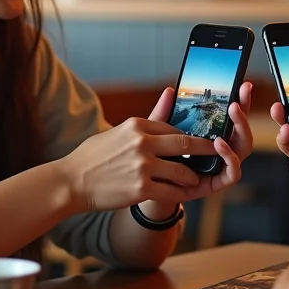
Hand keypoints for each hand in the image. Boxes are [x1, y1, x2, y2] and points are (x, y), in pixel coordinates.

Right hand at [59, 99, 219, 213]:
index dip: (189, 137)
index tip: (200, 142)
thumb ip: (148, 118)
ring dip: (192, 176)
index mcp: (137, 126)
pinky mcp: (140, 188)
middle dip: (205, 150)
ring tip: (195, 179)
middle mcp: (141, 143)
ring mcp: (142, 166)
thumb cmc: (93, 156)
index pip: (173, 128)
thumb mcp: (119, 131)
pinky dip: (179, 194)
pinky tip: (182, 194)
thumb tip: (171, 94)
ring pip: (182, 170)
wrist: (71, 182)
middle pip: (185, 144)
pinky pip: (171, 191)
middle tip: (217, 153)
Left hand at [150, 81, 254, 201]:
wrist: (149, 185)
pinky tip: (219, 145)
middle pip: (242, 130)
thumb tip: (170, 90)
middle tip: (236, 102)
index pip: (232, 115)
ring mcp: (221, 165)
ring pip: (243, 148)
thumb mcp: (158, 132)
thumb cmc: (157, 156)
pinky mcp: (217, 183)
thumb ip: (164, 113)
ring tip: (231, 117)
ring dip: (241, 131)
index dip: (241, 100)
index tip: (243, 85)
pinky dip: (230, 158)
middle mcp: (221, 148)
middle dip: (244, 114)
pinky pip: (233, 173)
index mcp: (212, 132)